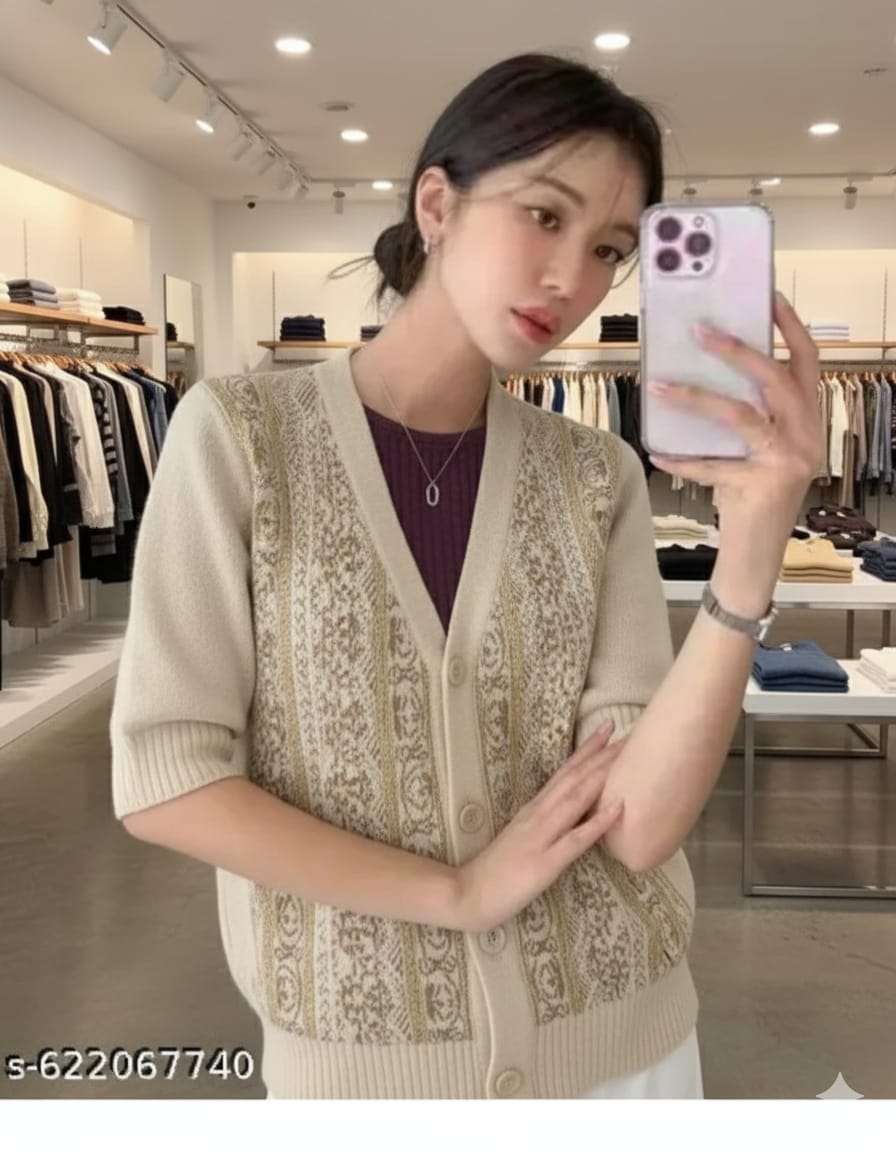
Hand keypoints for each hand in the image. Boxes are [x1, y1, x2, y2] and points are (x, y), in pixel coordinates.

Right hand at [455, 721, 624, 934]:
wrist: (469, 893)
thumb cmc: (496, 870)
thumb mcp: (523, 837)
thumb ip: (544, 823)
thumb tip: (571, 813)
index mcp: (534, 809)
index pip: (565, 772)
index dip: (587, 750)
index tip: (608, 729)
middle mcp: (539, 814)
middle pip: (574, 777)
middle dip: (601, 754)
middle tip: (626, 731)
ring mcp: (542, 836)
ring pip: (576, 798)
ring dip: (601, 775)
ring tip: (624, 755)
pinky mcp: (545, 862)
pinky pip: (576, 840)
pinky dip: (598, 822)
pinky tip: (618, 808)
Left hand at [647, 291, 821, 535]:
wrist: (756, 553)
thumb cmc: (751, 495)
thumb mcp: (757, 449)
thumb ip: (747, 415)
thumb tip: (702, 371)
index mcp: (808, 421)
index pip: (807, 363)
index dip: (790, 329)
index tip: (769, 298)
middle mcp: (806, 437)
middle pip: (776, 379)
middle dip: (738, 351)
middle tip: (701, 331)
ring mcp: (786, 461)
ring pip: (741, 415)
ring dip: (696, 397)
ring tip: (659, 385)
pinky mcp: (760, 485)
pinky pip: (711, 464)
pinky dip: (681, 458)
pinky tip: (657, 454)